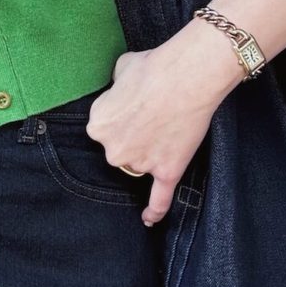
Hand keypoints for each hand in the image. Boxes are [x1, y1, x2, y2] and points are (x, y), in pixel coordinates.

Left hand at [86, 40, 238, 225]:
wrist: (188, 76)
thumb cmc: (154, 67)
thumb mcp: (119, 69)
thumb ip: (114, 88)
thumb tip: (121, 91)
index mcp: (97, 125)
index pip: (102, 127)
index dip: (120, 114)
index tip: (133, 103)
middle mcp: (114, 149)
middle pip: (118, 150)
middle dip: (131, 135)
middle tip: (150, 113)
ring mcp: (140, 163)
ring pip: (138, 165)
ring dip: (148, 152)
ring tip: (164, 125)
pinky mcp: (167, 171)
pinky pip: (159, 199)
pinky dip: (154, 211)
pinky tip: (148, 219)